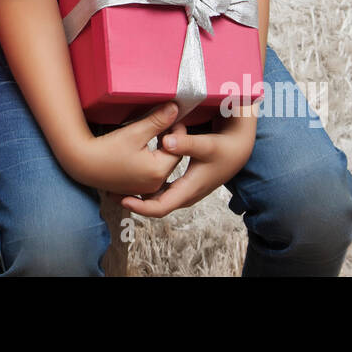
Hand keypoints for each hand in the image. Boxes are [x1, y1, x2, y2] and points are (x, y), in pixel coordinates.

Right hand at [70, 103, 184, 195]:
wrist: (83, 164)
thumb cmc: (106, 150)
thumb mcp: (135, 131)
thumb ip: (158, 120)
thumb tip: (174, 109)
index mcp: (158, 171)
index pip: (179, 148)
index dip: (177, 130)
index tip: (172, 116)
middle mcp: (155, 183)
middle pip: (172, 157)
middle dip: (170, 139)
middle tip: (164, 121)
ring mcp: (146, 188)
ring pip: (163, 164)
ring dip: (161, 149)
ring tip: (154, 132)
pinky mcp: (137, 188)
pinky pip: (152, 172)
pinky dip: (152, 159)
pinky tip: (144, 147)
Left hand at [120, 102, 257, 217]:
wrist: (240, 149)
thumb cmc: (224, 147)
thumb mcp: (206, 144)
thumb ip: (185, 144)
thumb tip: (165, 143)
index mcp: (189, 190)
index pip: (160, 208)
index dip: (139, 207)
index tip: (121, 199)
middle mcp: (186, 195)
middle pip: (156, 205)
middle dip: (134, 201)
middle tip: (111, 193)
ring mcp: (186, 190)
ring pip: (159, 197)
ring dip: (140, 194)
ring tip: (118, 185)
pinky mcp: (185, 182)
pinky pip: (163, 189)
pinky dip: (149, 185)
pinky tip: (136, 176)